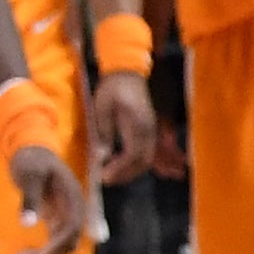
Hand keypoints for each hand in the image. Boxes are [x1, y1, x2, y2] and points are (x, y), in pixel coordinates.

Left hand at [9, 145, 93, 253]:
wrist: (34, 151)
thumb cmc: (31, 161)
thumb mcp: (29, 176)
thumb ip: (30, 199)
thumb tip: (27, 225)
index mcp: (73, 197)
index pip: (72, 227)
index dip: (58, 244)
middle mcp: (74, 209)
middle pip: (71, 240)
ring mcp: (66, 214)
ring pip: (65, 243)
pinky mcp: (57, 217)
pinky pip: (56, 239)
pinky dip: (44, 249)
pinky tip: (26, 253)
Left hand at [88, 70, 160, 186]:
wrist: (127, 73)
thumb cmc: (112, 88)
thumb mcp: (102, 108)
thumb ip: (104, 132)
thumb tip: (102, 157)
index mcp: (137, 124)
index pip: (132, 154)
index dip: (119, 169)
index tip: (104, 176)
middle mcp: (148, 130)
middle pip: (143, 161)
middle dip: (126, 175)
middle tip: (107, 180)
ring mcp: (151, 131)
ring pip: (147, 159)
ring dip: (132, 171)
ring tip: (113, 177)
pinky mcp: (149, 131)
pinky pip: (148, 153)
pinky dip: (137, 164)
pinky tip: (124, 168)